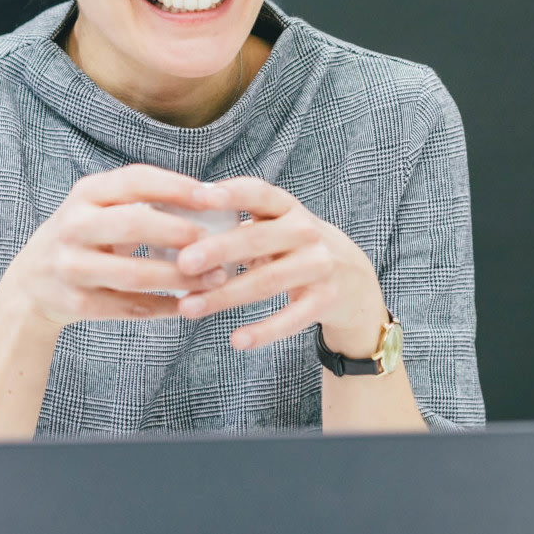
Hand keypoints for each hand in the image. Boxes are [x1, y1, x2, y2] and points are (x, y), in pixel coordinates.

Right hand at [2, 164, 231, 328]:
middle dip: (181, 234)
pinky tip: (189, 303)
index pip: (135, 181)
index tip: (214, 197)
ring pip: (135, 274)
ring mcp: (72, 266)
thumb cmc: (83, 236)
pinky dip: (164, 307)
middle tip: (217, 244)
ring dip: (182, 279)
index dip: (177, 187)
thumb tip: (208, 198)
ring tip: (216, 279)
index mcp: (85, 194)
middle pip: (134, 225)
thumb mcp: (97, 207)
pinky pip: (130, 307)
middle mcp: (74, 226)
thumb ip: (140, 200)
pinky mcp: (76, 303)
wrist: (30, 284)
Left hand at [171, 177, 388, 354]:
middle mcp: (306, 232)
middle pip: (257, 239)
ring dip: (224, 296)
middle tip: (182, 262)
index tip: (197, 197)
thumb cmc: (298, 249)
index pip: (259, 193)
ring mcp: (319, 266)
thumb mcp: (278, 228)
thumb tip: (177, 233)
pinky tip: (237, 340)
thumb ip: (239, 227)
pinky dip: (263, 331)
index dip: (230, 193)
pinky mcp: (326, 300)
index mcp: (288, 208)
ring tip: (188, 307)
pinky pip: (290, 318)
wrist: (356, 281)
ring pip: (266, 281)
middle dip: (218, 250)